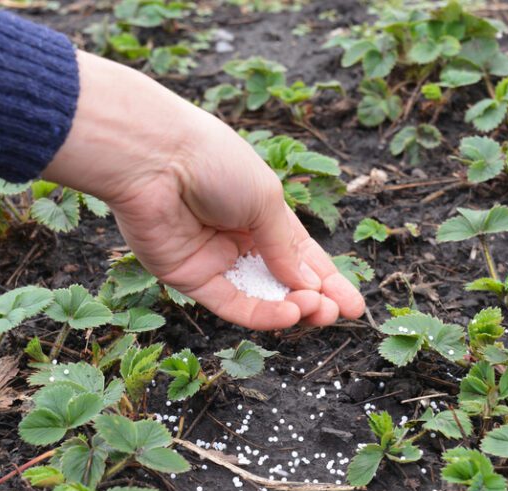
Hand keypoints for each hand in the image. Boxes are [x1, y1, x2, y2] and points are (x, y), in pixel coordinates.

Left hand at [44, 52, 364, 329]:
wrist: (154, 159)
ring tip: (316, 312)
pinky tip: (288, 314)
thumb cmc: (215, 164)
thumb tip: (309, 285)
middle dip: (313, 298)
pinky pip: (230, 303)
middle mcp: (239, 238)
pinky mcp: (190, 278)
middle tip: (336, 313)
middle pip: (282, 280)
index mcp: (261, 212)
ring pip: (259, 296)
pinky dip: (261, 314)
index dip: (327, 280)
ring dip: (290, 307)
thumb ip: (285, 247)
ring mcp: (214, 260)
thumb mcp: (266, 200)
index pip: (300, 254)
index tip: (353, 305)